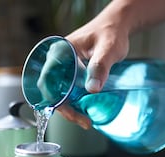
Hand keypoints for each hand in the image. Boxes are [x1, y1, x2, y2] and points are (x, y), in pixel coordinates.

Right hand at [57, 2, 130, 128]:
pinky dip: (75, 103)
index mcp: (59, 52)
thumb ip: (100, 66)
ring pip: (60, 93)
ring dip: (70, 109)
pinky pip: (68, 90)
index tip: (69, 112)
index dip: (54, 99)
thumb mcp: (107, 49)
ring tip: (86, 120)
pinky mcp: (72, 73)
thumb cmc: (111, 32)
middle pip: (52, 90)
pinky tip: (85, 110)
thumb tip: (92, 89)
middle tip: (83, 121)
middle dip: (65, 109)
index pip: (47, 80)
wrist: (117, 26)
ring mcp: (64, 68)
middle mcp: (58, 60)